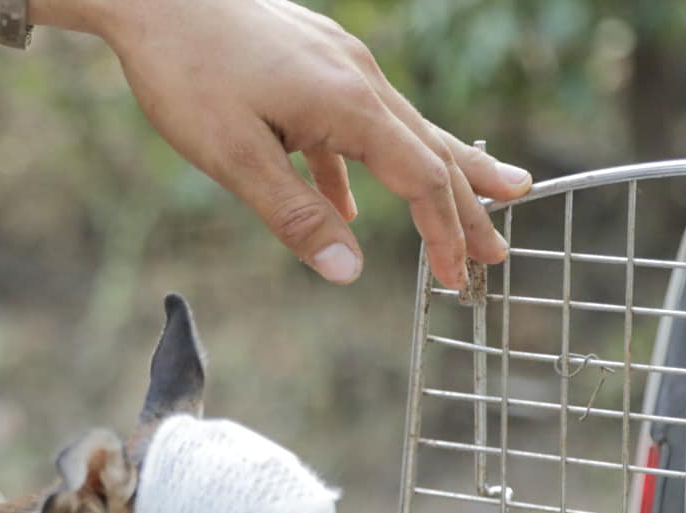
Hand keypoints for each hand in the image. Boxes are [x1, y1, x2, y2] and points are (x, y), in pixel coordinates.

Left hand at [35, 0, 530, 289]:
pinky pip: (352, 122)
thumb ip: (294, 216)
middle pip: (430, 151)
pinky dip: (361, 167)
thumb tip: (347, 270)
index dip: (444, 234)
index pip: (420, 180)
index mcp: (348, 106)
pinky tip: (349, 204)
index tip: (459, 279)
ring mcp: (337, 63)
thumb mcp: (235, 158)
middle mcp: (357, 78)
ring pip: (400, 130)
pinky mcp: (310, 60)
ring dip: (432, 177)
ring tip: (468, 207)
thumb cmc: (187, 73)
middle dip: (467, 205)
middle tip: (498, 250)